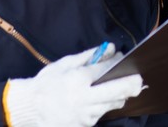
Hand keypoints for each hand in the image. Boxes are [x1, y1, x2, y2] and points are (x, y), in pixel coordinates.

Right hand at [4, 43, 142, 126]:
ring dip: (117, 95)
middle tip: (139, 79)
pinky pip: (101, 113)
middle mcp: (83, 99)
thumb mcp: (64, 63)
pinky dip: (103, 105)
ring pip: (112, 104)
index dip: (118, 62)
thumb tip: (111, 49)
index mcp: (77, 80)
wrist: (29, 109)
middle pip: (118, 92)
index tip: (122, 58)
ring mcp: (85, 115)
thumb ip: (89, 56)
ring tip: (117, 87)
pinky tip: (97, 99)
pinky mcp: (84, 125)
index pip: (107, 70)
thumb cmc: (46, 83)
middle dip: (132, 84)